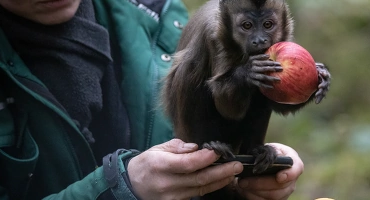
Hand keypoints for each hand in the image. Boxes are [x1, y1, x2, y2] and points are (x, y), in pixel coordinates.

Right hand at [127, 139, 243, 199]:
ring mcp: (172, 197)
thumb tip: (196, 148)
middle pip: (198, 179)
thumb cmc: (147, 164)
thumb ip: (177, 147)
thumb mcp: (157, 149)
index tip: (218, 152)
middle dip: (221, 172)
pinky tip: (222, 181)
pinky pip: (197, 195)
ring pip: (201, 189)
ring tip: (234, 172)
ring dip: (220, 181)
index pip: (187, 164)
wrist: (132, 186)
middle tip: (237, 165)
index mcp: (159, 165)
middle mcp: (166, 183)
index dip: (205, 158)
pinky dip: (211, 188)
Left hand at [235, 143, 303, 199]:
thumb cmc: (264, 154)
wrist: (259, 164)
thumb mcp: (265, 149)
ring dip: (255, 191)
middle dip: (260, 184)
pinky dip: (254, 196)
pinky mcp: (278, 198)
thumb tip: (262, 161)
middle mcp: (292, 178)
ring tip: (242, 184)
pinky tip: (245, 190)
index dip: (290, 174)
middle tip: (244, 180)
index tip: (279, 177)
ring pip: (273, 196)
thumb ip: (267, 153)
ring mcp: (286, 190)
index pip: (298, 168)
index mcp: (292, 160)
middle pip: (281, 186)